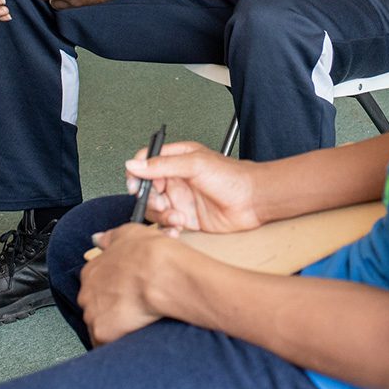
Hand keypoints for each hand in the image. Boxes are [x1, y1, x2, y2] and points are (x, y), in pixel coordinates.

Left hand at [79, 222, 175, 344]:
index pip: (94, 285)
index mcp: (92, 270)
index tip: (123, 293)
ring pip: (99, 325)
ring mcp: (93, 313)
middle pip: (94, 307)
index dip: (111, 291)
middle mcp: (87, 292)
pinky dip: (117, 342)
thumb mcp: (129, 233)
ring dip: (113, 326)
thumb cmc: (150, 254)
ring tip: (135, 323)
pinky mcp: (102, 332)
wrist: (162, 274)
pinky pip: (106, 343)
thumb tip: (99, 239)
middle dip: (109, 310)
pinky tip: (132, 335)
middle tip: (131, 309)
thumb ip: (110, 239)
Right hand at [125, 141, 262, 233]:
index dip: (136, 173)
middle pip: (146, 189)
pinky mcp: (186, 219)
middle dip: (149, 199)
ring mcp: (180, 199)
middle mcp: (176, 179)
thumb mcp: (195, 164)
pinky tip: (178, 228)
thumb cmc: (231, 176)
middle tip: (162, 202)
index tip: (136, 185)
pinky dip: (167, 228)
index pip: (145, 161)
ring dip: (161, 215)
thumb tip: (134, 164)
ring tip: (177, 217)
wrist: (253, 201)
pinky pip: (167, 224)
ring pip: (155, 209)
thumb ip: (162, 165)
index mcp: (176, 159)